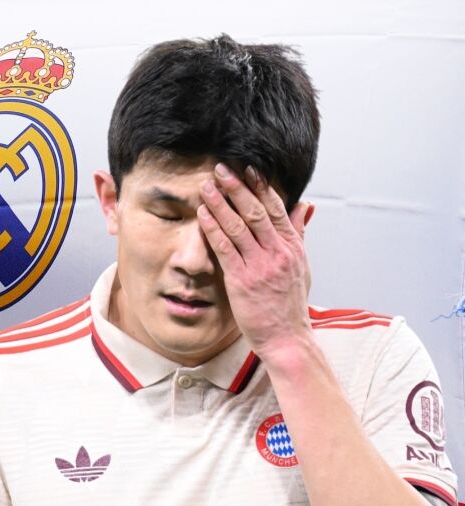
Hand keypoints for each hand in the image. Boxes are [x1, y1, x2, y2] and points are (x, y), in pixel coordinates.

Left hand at [197, 163, 313, 360]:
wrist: (287, 338)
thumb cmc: (290, 304)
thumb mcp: (301, 266)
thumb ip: (299, 234)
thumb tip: (303, 206)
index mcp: (292, 247)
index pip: (276, 208)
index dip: (260, 186)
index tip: (248, 167)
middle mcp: (277, 252)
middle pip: (255, 211)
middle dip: (237, 187)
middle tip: (222, 168)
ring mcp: (260, 266)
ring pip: (238, 226)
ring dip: (220, 203)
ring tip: (207, 186)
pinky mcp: (242, 280)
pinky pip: (225, 248)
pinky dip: (213, 228)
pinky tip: (202, 214)